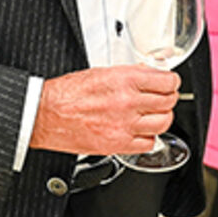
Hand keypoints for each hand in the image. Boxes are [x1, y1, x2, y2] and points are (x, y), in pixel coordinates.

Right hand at [29, 65, 179, 156]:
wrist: (46, 115)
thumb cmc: (67, 93)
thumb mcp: (102, 72)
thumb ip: (130, 74)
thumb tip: (149, 74)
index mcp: (125, 80)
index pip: (167, 82)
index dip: (171, 82)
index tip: (170, 84)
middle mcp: (128, 103)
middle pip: (168, 102)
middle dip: (168, 99)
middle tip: (163, 98)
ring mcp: (124, 125)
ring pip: (163, 123)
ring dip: (161, 118)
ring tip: (154, 115)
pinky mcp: (117, 145)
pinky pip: (148, 143)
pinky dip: (148, 138)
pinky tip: (140, 131)